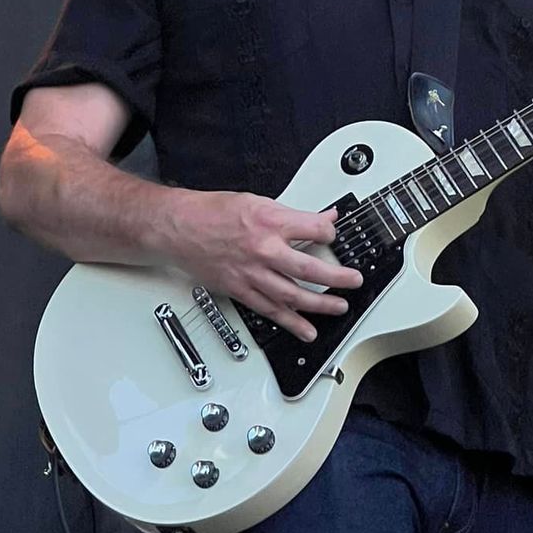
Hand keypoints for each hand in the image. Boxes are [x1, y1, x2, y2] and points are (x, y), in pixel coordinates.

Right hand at [165, 191, 362, 342]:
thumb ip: (293, 213)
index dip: (330, 232)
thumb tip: (323, 216)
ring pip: (292, 294)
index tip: (334, 235)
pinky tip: (306, 330)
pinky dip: (290, 322)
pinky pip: (269, 310)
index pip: (315, 229)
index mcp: (270, 221)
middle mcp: (263, 249)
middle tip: (354, 282)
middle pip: (308, 268)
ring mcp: (251, 273)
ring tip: (338, 308)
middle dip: (336, 277)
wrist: (178, 228)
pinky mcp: (240, 290)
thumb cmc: (213, 212)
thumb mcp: (257, 201)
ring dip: (319, 305)